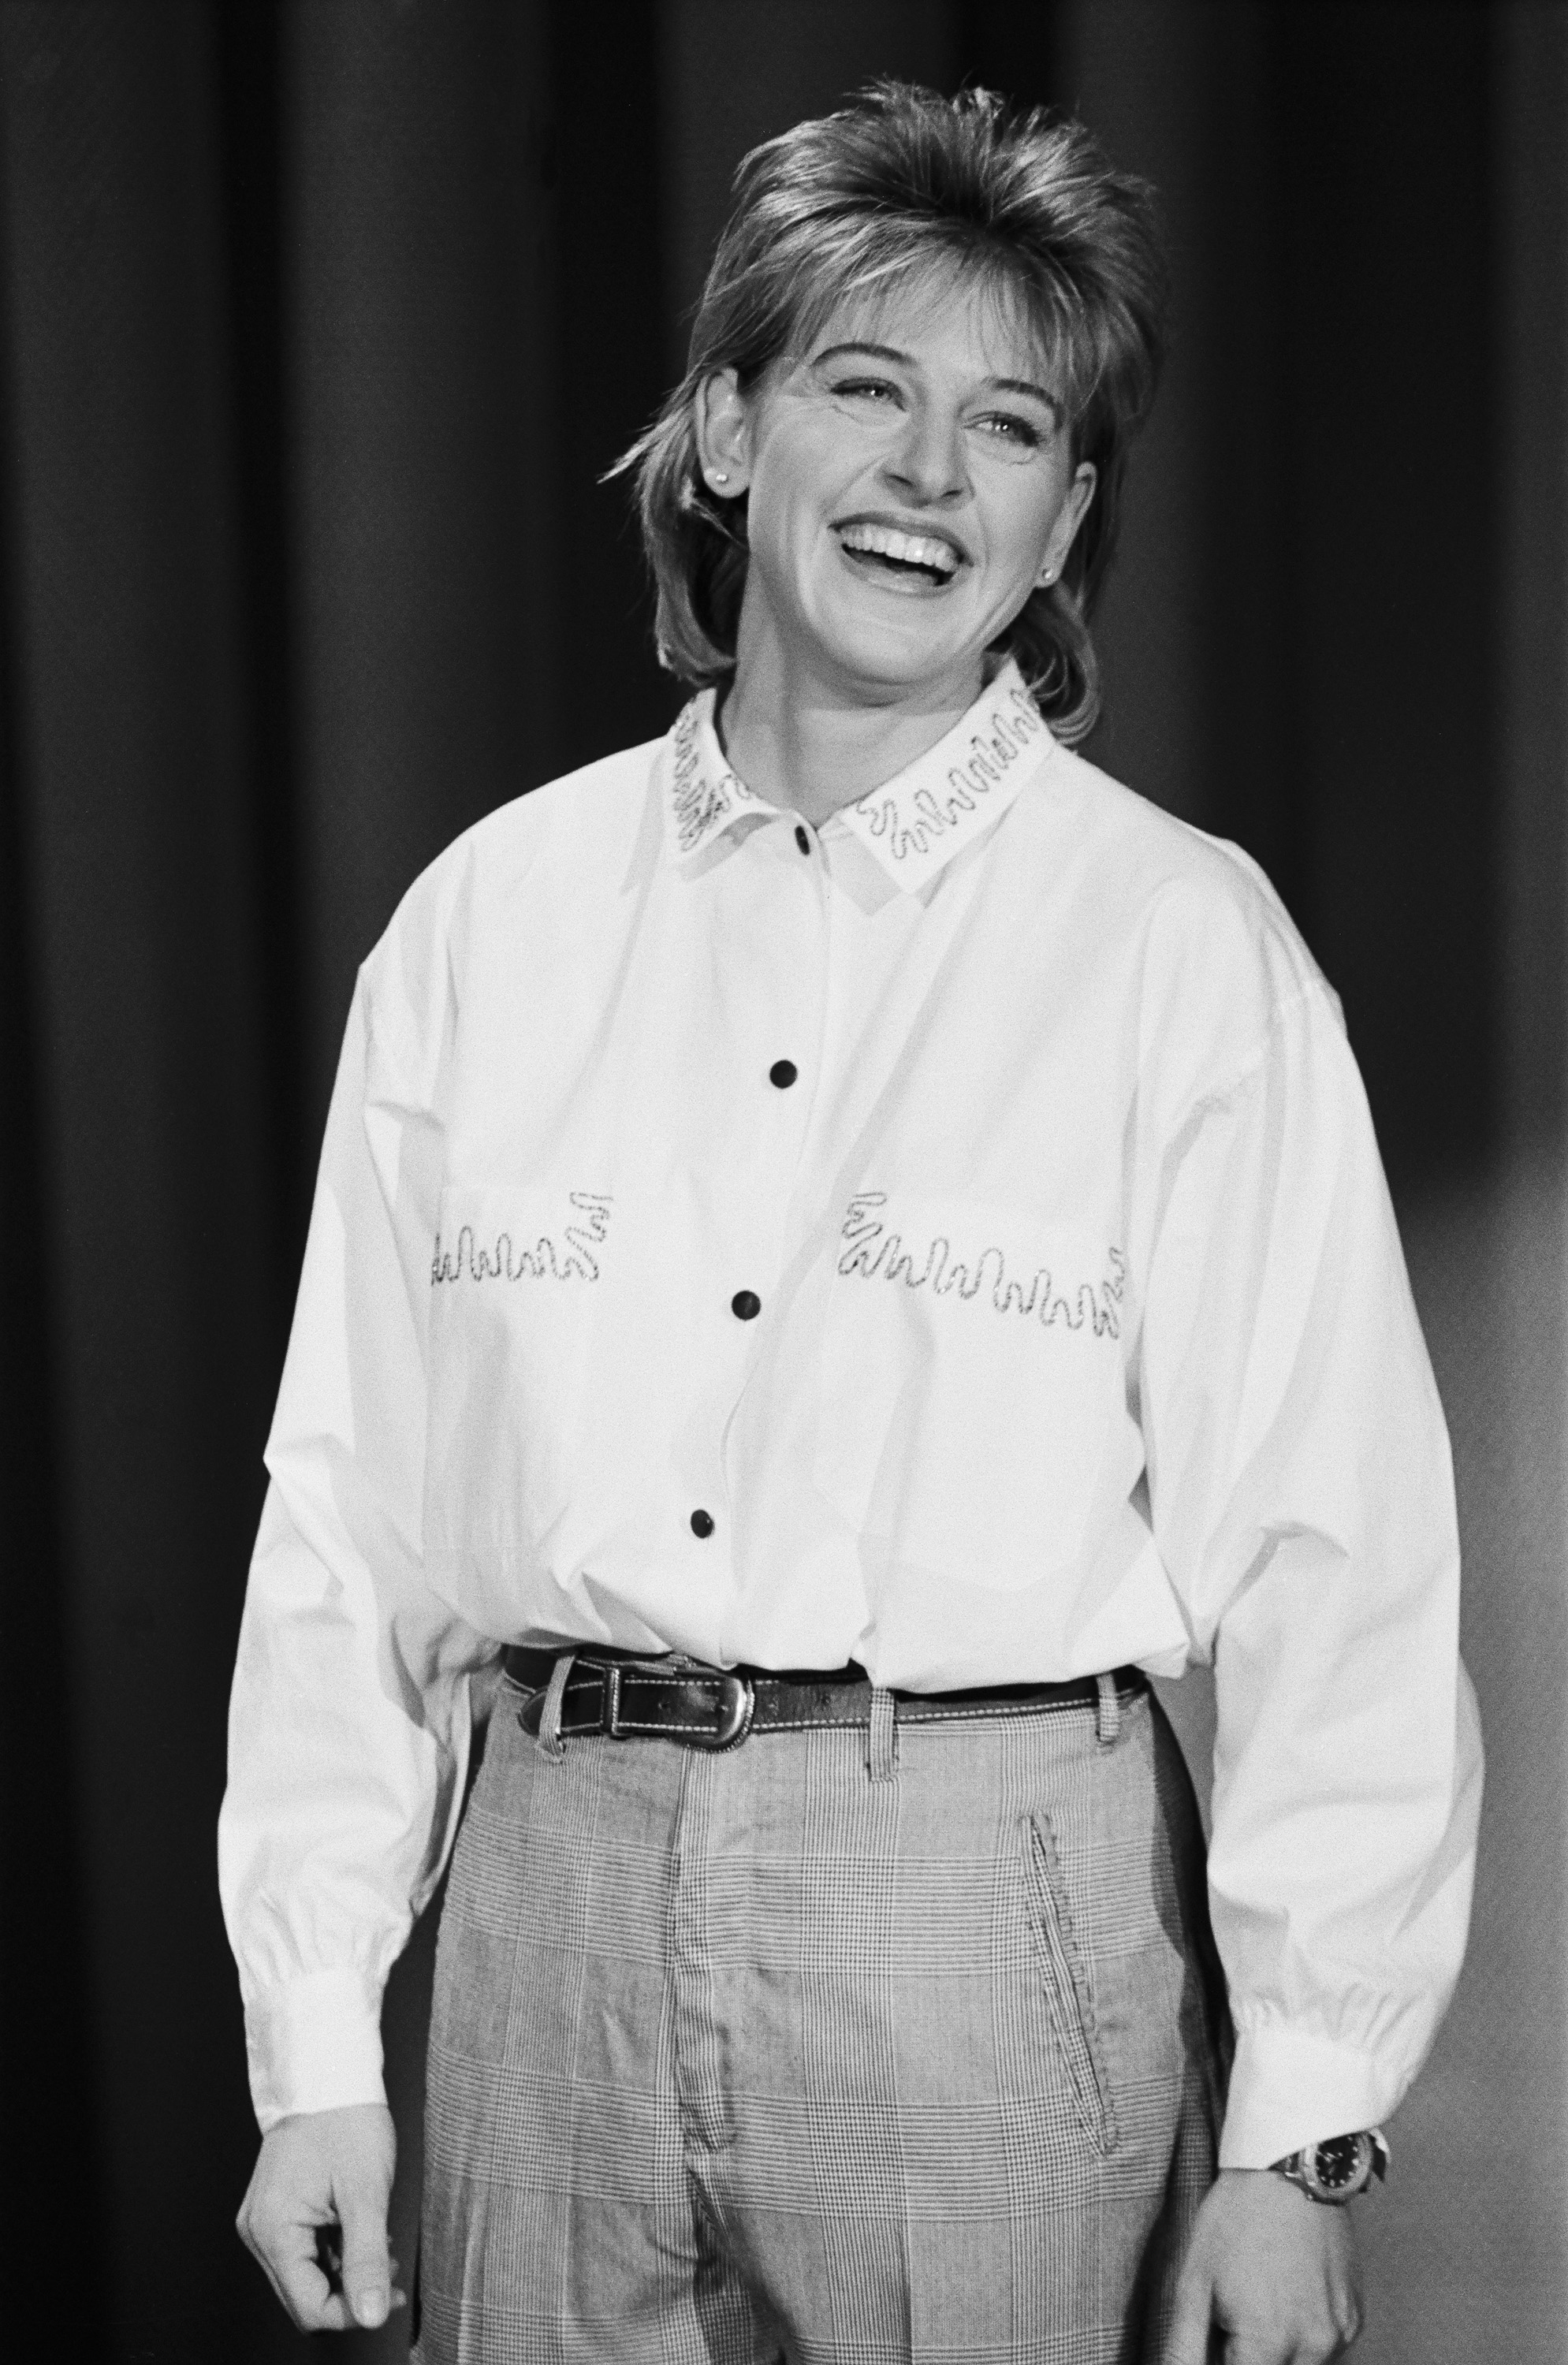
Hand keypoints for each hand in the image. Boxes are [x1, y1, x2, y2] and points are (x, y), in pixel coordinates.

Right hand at [237, 2101, 404, 2332]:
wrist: (329, 2074)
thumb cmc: (347, 2121)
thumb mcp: (366, 2193)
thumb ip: (368, 2259)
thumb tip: (372, 2315)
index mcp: (274, 2230)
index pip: (309, 2307)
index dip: (353, 2313)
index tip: (392, 2296)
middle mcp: (259, 2232)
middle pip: (304, 2296)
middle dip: (351, 2292)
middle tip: (391, 2266)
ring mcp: (264, 2221)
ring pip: (306, 2275)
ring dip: (346, 2271)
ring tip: (380, 2242)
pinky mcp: (275, 2211)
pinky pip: (304, 2251)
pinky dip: (335, 2250)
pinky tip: (360, 2230)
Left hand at [1170, 2168, 1363, 2363]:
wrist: (1289, 2166)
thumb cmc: (1238, 2216)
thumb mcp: (1194, 2278)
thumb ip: (1185, 2345)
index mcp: (1268, 2342)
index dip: (1222, 2357)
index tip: (1218, 2335)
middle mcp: (1312, 2347)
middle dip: (1251, 2354)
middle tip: (1235, 2315)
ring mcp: (1340, 2334)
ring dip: (1277, 2349)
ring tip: (1262, 2298)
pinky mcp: (1355, 2318)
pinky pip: (1326, 2347)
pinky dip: (1304, 2334)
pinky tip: (1287, 2292)